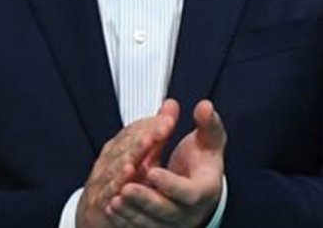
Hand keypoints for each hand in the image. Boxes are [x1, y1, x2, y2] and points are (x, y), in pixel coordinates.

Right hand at [76, 100, 175, 227]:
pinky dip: (117, 181)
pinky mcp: (99, 202)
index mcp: (120, 148)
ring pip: (116, 165)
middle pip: (126, 145)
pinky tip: (128, 173)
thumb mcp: (147, 156)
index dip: (152, 124)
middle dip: (145, 135)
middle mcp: (109, 161)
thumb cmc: (126, 182)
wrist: (97, 214)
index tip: (169, 118)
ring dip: (131, 153)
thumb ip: (158, 132)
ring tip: (146, 144)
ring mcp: (102, 181)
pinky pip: (108, 190)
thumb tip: (171, 104)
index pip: (134, 131)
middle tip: (163, 128)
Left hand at [106, 99, 226, 227]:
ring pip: (151, 223)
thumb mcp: (210, 141)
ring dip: (131, 211)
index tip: (152, 171)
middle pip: (167, 211)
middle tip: (125, 189)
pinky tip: (112, 206)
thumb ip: (208, 124)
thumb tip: (205, 106)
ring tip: (114, 197)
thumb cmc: (204, 161)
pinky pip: (141, 227)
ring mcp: (174, 223)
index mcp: (204, 189)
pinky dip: (126, 219)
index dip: (170, 184)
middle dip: (145, 200)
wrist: (202, 187)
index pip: (189, 192)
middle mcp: (191, 211)